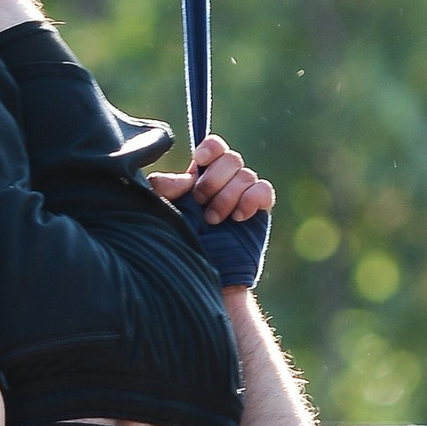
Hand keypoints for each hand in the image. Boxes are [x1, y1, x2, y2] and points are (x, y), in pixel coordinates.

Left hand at [154, 135, 274, 289]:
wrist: (202, 279)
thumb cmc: (177, 245)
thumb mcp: (162, 214)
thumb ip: (164, 189)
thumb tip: (179, 178)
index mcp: (202, 177)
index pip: (214, 147)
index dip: (211, 149)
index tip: (200, 160)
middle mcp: (225, 184)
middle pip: (231, 158)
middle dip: (215, 179)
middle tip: (200, 201)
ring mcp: (243, 197)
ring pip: (246, 175)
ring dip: (228, 196)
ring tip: (213, 220)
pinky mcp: (258, 212)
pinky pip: (264, 191)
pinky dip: (251, 199)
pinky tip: (238, 217)